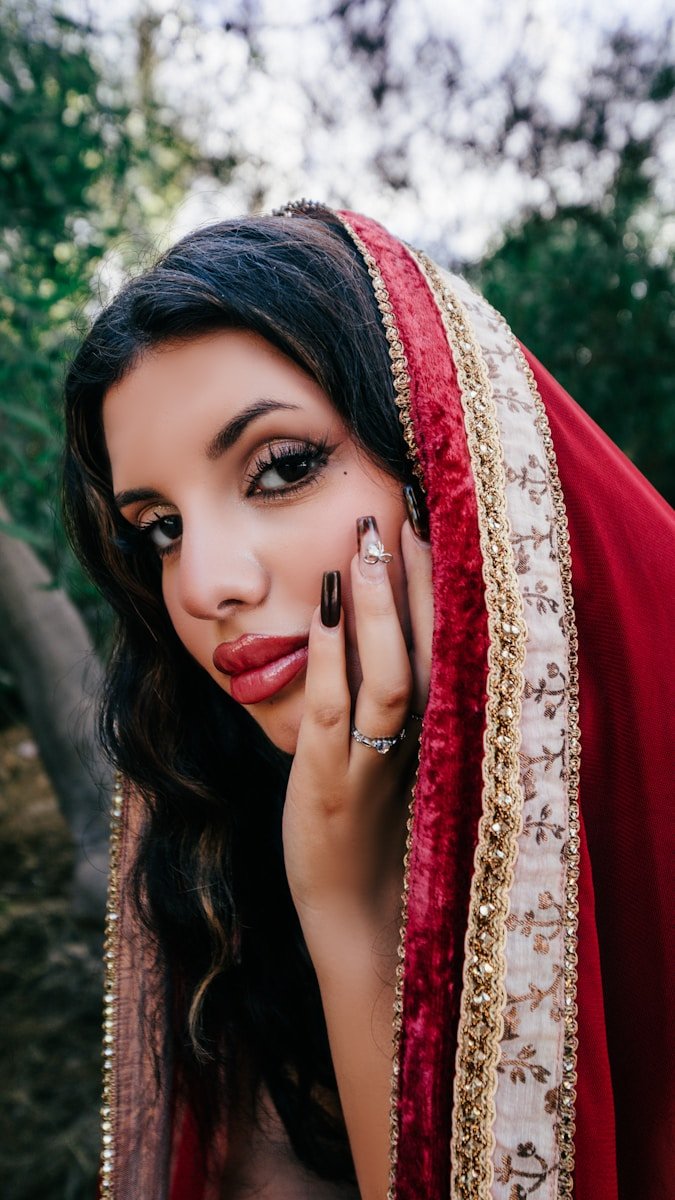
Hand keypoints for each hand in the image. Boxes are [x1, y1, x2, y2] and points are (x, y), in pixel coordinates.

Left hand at [282, 507, 432, 928]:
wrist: (361, 914)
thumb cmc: (379, 826)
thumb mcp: (399, 755)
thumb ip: (393, 698)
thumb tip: (374, 629)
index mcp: (440, 727)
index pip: (446, 642)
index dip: (438, 583)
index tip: (426, 524)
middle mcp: (423, 738)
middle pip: (429, 644)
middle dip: (417, 576)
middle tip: (402, 512)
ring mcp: (380, 759)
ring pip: (391, 671)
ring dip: (378, 607)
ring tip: (366, 546)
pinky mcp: (335, 781)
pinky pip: (336, 709)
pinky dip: (332, 656)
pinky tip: (323, 611)